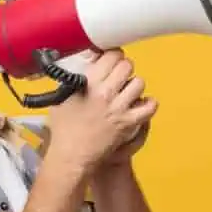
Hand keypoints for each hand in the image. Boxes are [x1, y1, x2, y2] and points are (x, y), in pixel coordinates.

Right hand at [47, 48, 157, 175]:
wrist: (72, 155)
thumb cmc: (63, 128)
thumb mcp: (61, 97)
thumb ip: (74, 79)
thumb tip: (87, 65)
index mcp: (88, 83)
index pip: (111, 56)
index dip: (113, 56)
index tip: (110, 61)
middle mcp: (106, 92)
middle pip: (127, 65)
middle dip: (124, 68)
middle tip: (119, 77)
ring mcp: (119, 107)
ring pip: (139, 82)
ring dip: (134, 85)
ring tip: (127, 92)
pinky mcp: (128, 123)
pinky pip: (149, 107)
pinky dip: (148, 103)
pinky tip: (141, 104)